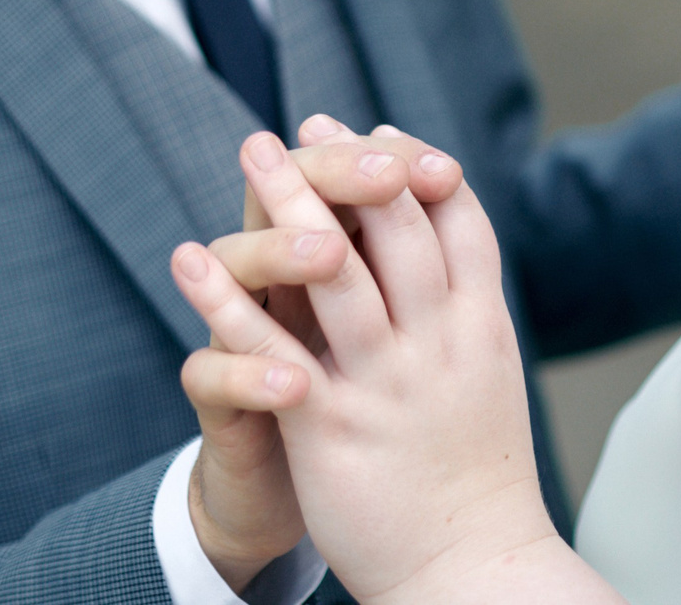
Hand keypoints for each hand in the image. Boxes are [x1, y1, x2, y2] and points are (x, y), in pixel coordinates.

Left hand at [173, 129, 617, 604]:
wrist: (473, 570)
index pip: (457, 218)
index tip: (378, 127)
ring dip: (289, 198)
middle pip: (397, 223)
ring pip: (337, 266)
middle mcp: (440, 342)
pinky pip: (274, 346)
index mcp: (483, 326)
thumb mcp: (488, 376)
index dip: (415, 164)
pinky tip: (192, 258)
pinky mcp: (333, 425)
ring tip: (253, 149)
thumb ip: (466, 312)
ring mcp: (388, 381)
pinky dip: (227, 295)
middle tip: (309, 120)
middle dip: (350, 161)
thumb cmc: (477, 478)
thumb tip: (447, 246)